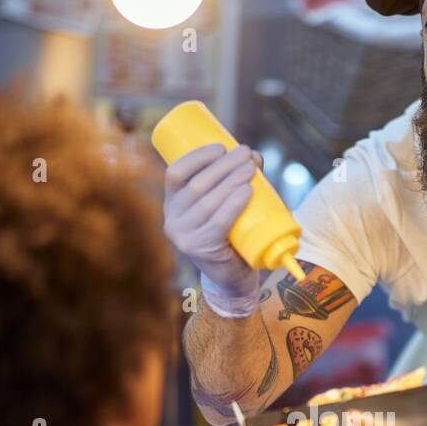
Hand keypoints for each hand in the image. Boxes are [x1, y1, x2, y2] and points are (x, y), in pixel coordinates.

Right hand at [163, 143, 263, 314]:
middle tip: (246, 154)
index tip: (222, 147)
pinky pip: (218, 222)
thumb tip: (254, 155)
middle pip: (196, 185)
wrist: (233, 278)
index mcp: (172, 205)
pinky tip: (246, 191)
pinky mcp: (200, 250)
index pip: (176, 173)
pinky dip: (234, 204)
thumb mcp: (225, 207)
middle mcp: (172, 221)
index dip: (197, 157)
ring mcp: (184, 237)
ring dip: (231, 181)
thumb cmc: (231, 236)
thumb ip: (235, 182)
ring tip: (251, 169)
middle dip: (223, 165)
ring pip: (208, 202)